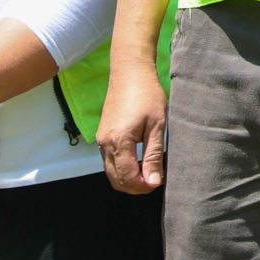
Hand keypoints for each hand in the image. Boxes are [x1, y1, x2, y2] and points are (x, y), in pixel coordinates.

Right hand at [95, 56, 166, 193]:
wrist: (129, 73)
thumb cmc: (147, 94)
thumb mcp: (157, 126)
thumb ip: (153, 156)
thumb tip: (153, 181)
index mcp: (119, 141)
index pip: (127, 177)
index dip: (143, 185)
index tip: (158, 182)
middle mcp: (105, 144)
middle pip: (116, 180)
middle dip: (134, 186)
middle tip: (153, 181)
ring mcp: (101, 141)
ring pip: (111, 173)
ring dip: (128, 178)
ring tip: (148, 172)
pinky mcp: (102, 137)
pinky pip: (109, 162)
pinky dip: (122, 169)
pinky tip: (137, 162)